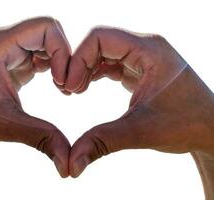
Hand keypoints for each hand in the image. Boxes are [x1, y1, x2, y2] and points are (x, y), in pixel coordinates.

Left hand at [0, 17, 70, 177]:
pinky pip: (43, 55)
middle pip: (50, 33)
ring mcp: (10, 50)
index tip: (62, 81)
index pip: (45, 27)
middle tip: (68, 87)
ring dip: (62, 64)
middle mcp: (5, 40)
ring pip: (49, 44)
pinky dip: (55, 69)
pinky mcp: (15, 61)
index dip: (62, 51)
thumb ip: (41, 138)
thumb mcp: (5, 126)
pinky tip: (58, 87)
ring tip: (64, 89)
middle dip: (65, 58)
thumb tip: (68, 162)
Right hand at [65, 27, 213, 177]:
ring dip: (84, 68)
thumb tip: (71, 165)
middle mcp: (146, 47)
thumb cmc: (187, 125)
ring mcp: (143, 56)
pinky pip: (109, 63)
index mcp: (150, 50)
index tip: (70, 87)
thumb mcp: (141, 132)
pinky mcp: (139, 68)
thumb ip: (102, 142)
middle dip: (78, 64)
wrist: (208, 129)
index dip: (79, 59)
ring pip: (102, 52)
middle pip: (99, 42)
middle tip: (68, 90)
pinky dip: (93, 73)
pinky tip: (85, 88)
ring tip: (73, 91)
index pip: (101, 37)